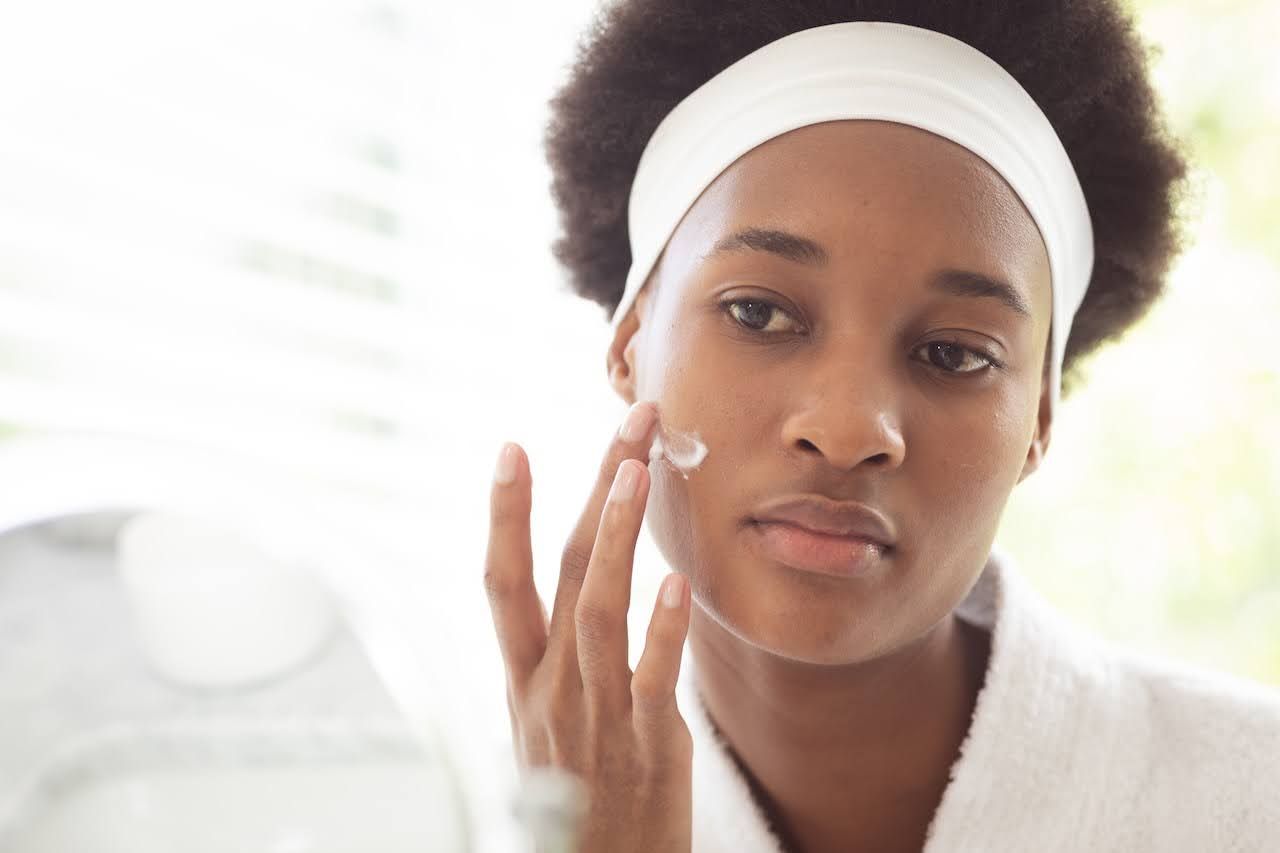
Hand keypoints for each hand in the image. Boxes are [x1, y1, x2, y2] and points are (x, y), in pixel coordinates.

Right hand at [484, 401, 692, 852]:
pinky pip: (649, 679)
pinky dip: (660, 631)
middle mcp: (549, 687)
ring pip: (596, 610)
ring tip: (638, 471)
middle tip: (628, 423)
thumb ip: (561, 657)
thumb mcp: (548, 723)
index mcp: (523, 678)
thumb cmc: (579, 799)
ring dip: (616, 536)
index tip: (511, 449)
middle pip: (564, 570)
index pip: (501, 581)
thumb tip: (583, 587)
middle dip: (594, 489)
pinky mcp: (644, 747)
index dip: (504, 514)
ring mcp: (592, 715)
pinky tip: (676, 583)